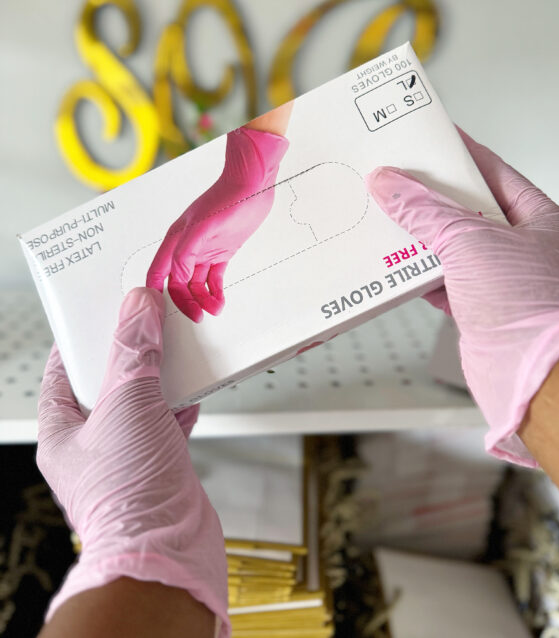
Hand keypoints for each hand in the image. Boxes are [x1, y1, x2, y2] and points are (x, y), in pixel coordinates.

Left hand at [36, 288, 228, 634]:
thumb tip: (136, 308)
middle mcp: (92, 443)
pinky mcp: (160, 464)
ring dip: (160, 376)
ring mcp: (127, 454)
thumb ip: (133, 352)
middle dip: (130, 353)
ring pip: (142, 401)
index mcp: (62, 430)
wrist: (166, 550)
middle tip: (146, 322)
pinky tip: (195, 389)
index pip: (63, 372)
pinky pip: (169, 422)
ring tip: (174, 347)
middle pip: (107, 383)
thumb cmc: (127, 494)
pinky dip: (183, 403)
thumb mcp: (126, 404)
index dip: (82, 339)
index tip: (103, 312)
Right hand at [147, 127, 288, 321]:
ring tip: (214, 309)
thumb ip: (186, 252)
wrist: (253, 186)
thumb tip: (177, 276)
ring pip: (196, 283)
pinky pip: (213, 278)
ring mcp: (204, 250)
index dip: (157, 293)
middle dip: (186, 302)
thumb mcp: (203, 226)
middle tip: (197, 316)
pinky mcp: (221, 251)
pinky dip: (215, 291)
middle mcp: (187, 247)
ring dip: (203, 299)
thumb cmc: (228, 197)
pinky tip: (220, 300)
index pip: (158, 272)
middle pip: (178, 283)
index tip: (160, 311)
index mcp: (176, 239)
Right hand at [366, 128, 558, 465]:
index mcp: (537, 219)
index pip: (492, 171)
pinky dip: (416, 275)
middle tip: (396, 178)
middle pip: (466, 209)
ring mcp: (499, 280)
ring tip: (388, 217)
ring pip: (450, 247)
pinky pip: (441, 281)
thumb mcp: (470, 242)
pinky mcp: (478, 309)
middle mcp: (521, 248)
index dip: (459, 153)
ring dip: (418, 237)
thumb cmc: (531, 311)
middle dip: (429, 197)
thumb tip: (392, 184)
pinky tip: (395, 268)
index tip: (428, 138)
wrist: (534, 378)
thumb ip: (426, 211)